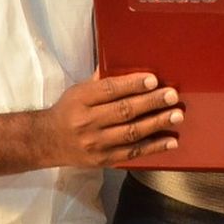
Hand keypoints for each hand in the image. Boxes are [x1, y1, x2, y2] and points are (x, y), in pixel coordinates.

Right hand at [35, 71, 181, 166]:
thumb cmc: (68, 110)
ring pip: (131, 133)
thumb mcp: (78, 91)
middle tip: (172, 95)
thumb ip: (101, 81)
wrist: (47, 142)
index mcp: (80, 100)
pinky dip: (153, 147)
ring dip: (157, 124)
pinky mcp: (103, 160)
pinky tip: (170, 141)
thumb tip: (126, 64)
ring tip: (176, 115)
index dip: (132, 84)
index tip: (153, 79)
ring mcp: (96, 144)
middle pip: (123, 111)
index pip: (109, 90)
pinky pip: (132, 153)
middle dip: (151, 103)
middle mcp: (87, 122)